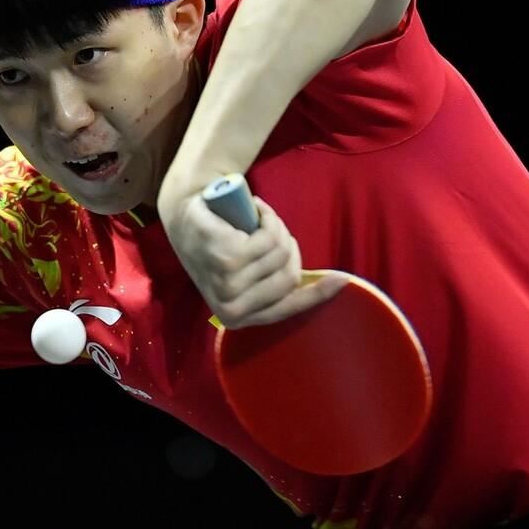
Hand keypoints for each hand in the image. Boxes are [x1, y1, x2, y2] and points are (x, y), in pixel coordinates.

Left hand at [161, 193, 343, 327]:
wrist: (186, 212)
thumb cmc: (217, 242)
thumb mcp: (244, 269)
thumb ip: (272, 282)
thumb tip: (328, 285)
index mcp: (236, 318)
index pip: (287, 308)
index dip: (317, 294)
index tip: (342, 280)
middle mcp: (232, 308)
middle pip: (290, 277)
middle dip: (289, 247)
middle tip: (271, 229)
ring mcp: (228, 284)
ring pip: (281, 254)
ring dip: (276, 228)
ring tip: (257, 219)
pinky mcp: (228, 259)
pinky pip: (270, 238)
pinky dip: (268, 217)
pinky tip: (253, 210)